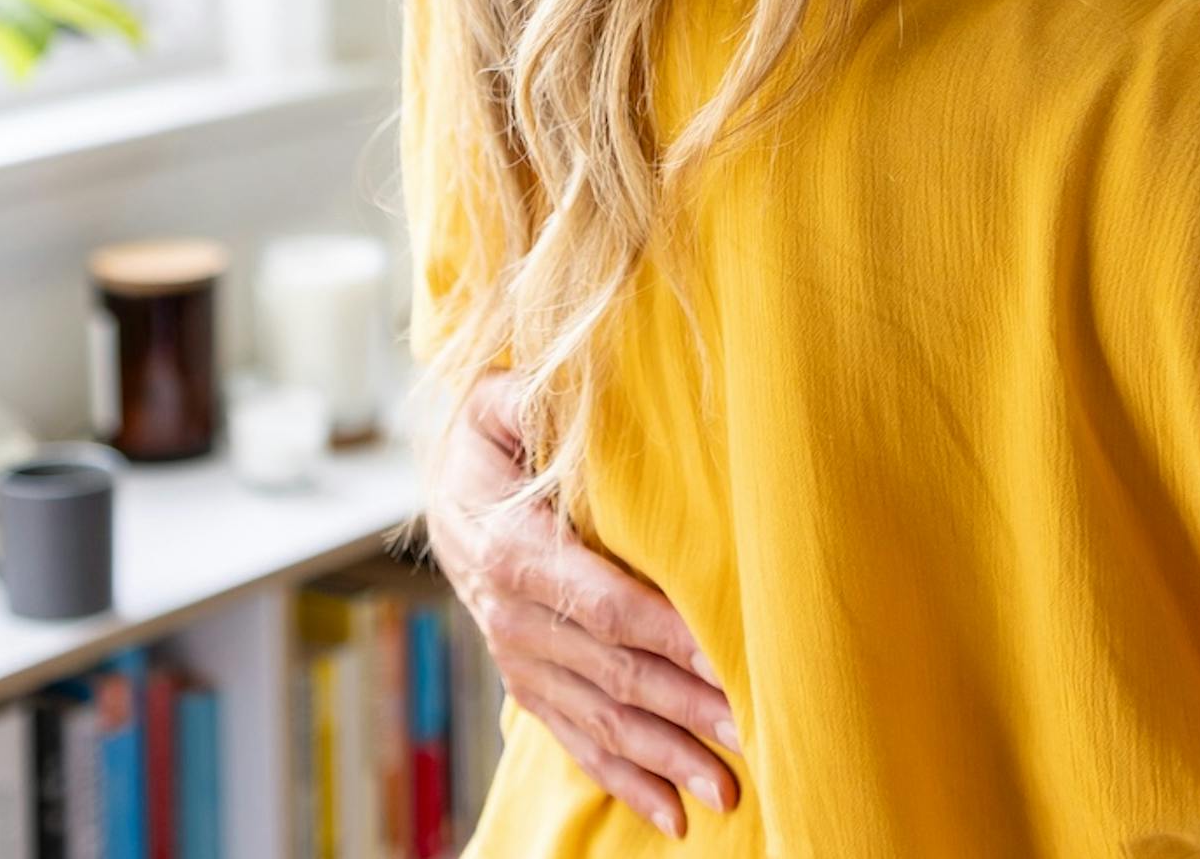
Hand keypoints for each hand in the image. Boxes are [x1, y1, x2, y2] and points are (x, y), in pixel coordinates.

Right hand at [423, 370, 740, 834]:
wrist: (445, 493)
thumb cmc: (493, 440)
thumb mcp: (500, 402)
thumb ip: (533, 396)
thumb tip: (565, 384)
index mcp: (511, 551)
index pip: (603, 602)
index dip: (665, 634)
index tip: (725, 656)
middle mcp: (512, 616)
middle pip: (614, 672)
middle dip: (685, 709)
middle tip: (754, 735)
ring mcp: (520, 659)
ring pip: (602, 718)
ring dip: (667, 758)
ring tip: (730, 790)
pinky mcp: (530, 685)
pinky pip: (576, 741)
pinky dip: (625, 781)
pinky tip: (673, 816)